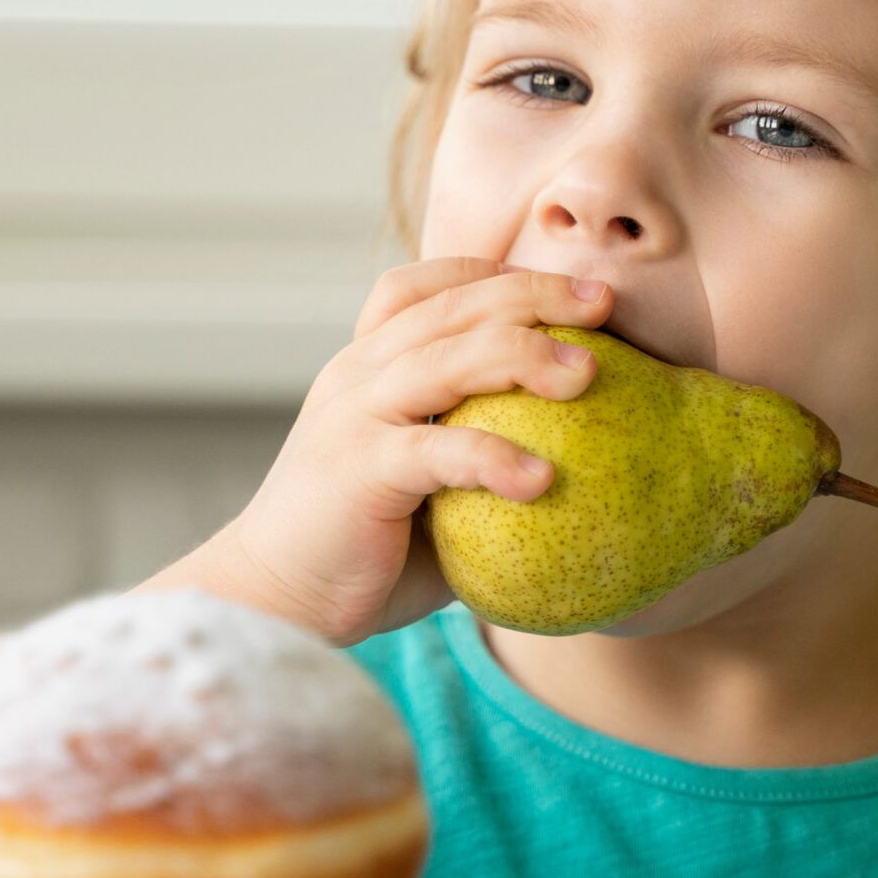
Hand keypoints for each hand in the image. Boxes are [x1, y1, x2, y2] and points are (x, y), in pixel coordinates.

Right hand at [209, 257, 614, 644]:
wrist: (273, 605)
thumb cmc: (363, 551)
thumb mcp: (423, 484)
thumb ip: (473, 454)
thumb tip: (578, 459)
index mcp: (368, 365)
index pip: (425, 287)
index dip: (495, 272)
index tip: (568, 287)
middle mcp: (358, 374)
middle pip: (453, 306)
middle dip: (534, 293)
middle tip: (605, 302)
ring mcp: (355, 415)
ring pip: (448, 356)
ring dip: (525, 353)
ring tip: (588, 374)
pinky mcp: (359, 468)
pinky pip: (439, 450)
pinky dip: (494, 457)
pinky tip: (543, 480)